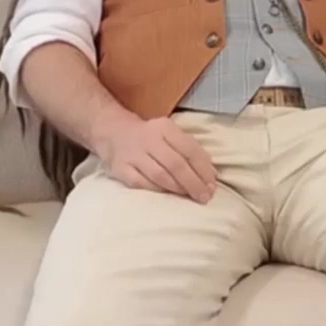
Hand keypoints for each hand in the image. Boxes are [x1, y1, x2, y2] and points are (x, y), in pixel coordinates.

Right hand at [93, 114, 218, 202]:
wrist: (113, 133)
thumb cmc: (150, 137)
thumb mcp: (169, 133)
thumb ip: (188, 149)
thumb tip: (211, 174)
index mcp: (165, 128)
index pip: (189, 149)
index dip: (203, 169)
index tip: (212, 185)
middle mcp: (148, 139)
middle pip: (176, 164)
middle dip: (194, 183)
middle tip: (205, 197)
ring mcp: (132, 155)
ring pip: (160, 175)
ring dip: (178, 189)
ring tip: (191, 198)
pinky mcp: (120, 169)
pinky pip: (142, 184)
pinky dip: (157, 191)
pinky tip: (168, 197)